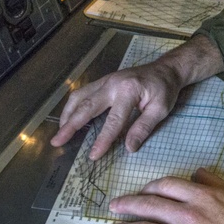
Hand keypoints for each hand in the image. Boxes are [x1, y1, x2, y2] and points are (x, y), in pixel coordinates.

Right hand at [52, 60, 183, 159]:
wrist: (166, 68)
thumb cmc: (165, 89)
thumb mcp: (161, 109)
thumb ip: (144, 127)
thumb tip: (129, 148)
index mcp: (128, 91)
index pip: (113, 120)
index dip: (103, 139)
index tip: (93, 155)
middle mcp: (112, 84)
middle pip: (86, 105)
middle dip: (70, 125)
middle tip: (57, 141)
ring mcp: (106, 80)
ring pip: (80, 96)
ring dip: (68, 114)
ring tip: (61, 132)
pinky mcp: (104, 81)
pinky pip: (83, 92)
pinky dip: (74, 105)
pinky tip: (70, 117)